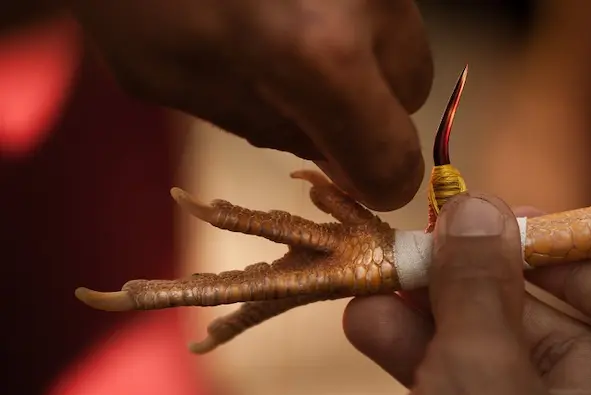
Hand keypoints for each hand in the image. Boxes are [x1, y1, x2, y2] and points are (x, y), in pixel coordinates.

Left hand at [68, 0, 432, 210]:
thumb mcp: (179, 81)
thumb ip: (272, 131)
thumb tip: (338, 159)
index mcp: (321, 54)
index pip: (394, 160)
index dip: (374, 182)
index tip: (346, 172)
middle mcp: (372, 1)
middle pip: (411, 91)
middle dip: (368, 107)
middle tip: (303, 91)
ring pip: (402, 38)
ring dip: (362, 55)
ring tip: (290, 31)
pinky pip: (378, 0)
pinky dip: (348, 14)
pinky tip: (294, 1)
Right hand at [343, 194, 590, 394]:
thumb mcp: (480, 378)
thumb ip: (481, 286)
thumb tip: (480, 206)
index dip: (571, 254)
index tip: (501, 227)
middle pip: (554, 328)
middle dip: (477, 286)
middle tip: (421, 253)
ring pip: (501, 366)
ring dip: (436, 321)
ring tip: (380, 287)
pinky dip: (425, 365)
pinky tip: (372, 330)